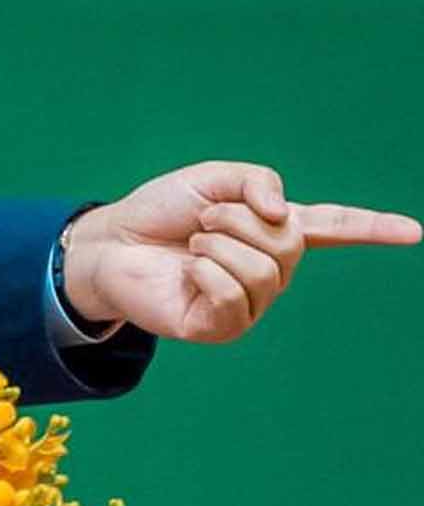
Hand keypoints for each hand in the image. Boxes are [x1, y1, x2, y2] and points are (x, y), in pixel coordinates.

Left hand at [62, 161, 420, 342]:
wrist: (112, 241)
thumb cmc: (161, 211)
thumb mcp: (213, 179)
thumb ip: (257, 182)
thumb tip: (285, 216)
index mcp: (275, 231)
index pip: (336, 228)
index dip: (375, 228)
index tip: (415, 232)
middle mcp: (270, 270)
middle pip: (289, 242)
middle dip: (238, 219)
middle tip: (202, 222)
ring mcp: (248, 302)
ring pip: (263, 268)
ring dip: (217, 242)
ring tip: (192, 244)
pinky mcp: (221, 327)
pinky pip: (231, 293)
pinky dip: (205, 270)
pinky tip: (188, 269)